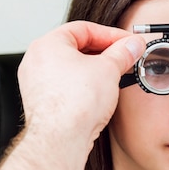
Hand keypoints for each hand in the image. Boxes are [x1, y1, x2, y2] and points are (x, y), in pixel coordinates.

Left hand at [18, 21, 144, 150]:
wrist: (61, 140)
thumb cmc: (74, 104)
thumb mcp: (109, 69)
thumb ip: (123, 53)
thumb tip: (132, 45)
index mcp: (47, 44)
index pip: (84, 29)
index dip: (111, 35)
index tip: (128, 42)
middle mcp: (36, 61)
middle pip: (77, 47)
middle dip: (105, 53)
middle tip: (125, 58)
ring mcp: (36, 83)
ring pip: (71, 67)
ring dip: (95, 70)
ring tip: (115, 76)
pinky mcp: (41, 102)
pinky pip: (66, 85)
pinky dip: (84, 85)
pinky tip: (100, 94)